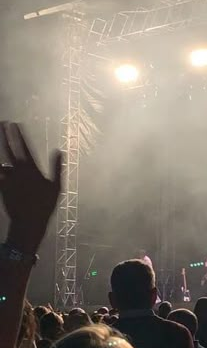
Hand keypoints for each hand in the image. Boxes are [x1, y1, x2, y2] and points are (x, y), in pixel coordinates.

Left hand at [0, 123, 61, 252]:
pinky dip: (1, 170)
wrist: (28, 223)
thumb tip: (59, 151)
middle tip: (2, 124)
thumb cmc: (45, 206)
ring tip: (2, 144)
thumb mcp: (56, 187)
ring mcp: (8, 179)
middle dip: (5, 136)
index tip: (14, 123)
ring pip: (2, 162)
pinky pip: (0, 175)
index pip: (24, 147)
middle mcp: (18, 171)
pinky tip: (2, 168)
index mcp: (31, 169)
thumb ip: (57, 168)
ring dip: (2, 152)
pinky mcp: (2, 187)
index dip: (19, 134)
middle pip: (8, 150)